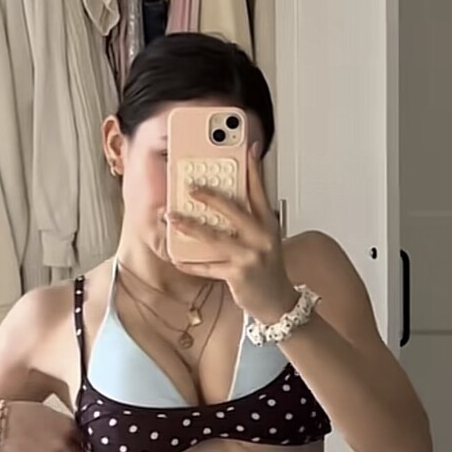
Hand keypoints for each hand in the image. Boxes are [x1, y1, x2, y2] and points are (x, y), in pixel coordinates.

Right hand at [0, 402, 86, 451]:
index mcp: (68, 426)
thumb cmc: (17, 415)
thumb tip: (74, 434)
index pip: (84, 439)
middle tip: (55, 446)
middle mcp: (63, 443)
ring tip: (38, 447)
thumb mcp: (47, 412)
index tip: (72, 441)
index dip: (76, 440)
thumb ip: (64, 424)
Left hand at [166, 144, 298, 323]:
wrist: (279, 303)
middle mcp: (261, 237)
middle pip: (233, 209)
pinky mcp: (238, 275)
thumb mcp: (266, 239)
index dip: (253, 168)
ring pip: (214, 237)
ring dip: (189, 226)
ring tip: (171, 217)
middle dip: (209, 196)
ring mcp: (249, 256)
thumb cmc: (269, 269)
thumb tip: (224, 203)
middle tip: (190, 187)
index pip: (260, 190)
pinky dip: (190, 263)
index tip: (248, 148)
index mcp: (268, 224)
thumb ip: (250, 220)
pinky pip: (207, 266)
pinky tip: (176, 257)